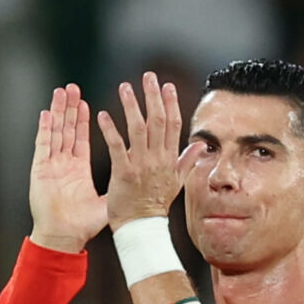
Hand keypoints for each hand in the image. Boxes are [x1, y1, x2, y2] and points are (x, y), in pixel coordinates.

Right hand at [29, 85, 109, 251]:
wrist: (64, 238)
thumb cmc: (82, 225)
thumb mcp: (105, 203)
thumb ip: (120, 187)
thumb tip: (140, 179)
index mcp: (77, 170)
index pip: (81, 138)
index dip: (83, 120)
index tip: (86, 102)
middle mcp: (63, 164)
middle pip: (67, 130)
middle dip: (70, 108)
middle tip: (73, 88)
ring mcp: (51, 165)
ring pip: (55, 132)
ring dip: (58, 112)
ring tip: (62, 92)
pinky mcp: (40, 171)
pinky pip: (43, 146)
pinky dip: (44, 129)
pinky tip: (46, 113)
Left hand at [98, 73, 204, 228]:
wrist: (142, 227)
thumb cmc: (156, 205)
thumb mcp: (177, 183)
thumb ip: (187, 161)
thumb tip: (201, 144)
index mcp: (169, 159)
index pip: (173, 125)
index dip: (171, 103)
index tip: (166, 85)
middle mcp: (157, 159)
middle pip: (158, 121)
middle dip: (153, 96)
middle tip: (148, 76)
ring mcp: (141, 165)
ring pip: (138, 129)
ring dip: (131, 106)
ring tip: (125, 88)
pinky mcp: (124, 173)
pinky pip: (117, 146)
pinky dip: (110, 129)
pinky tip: (102, 114)